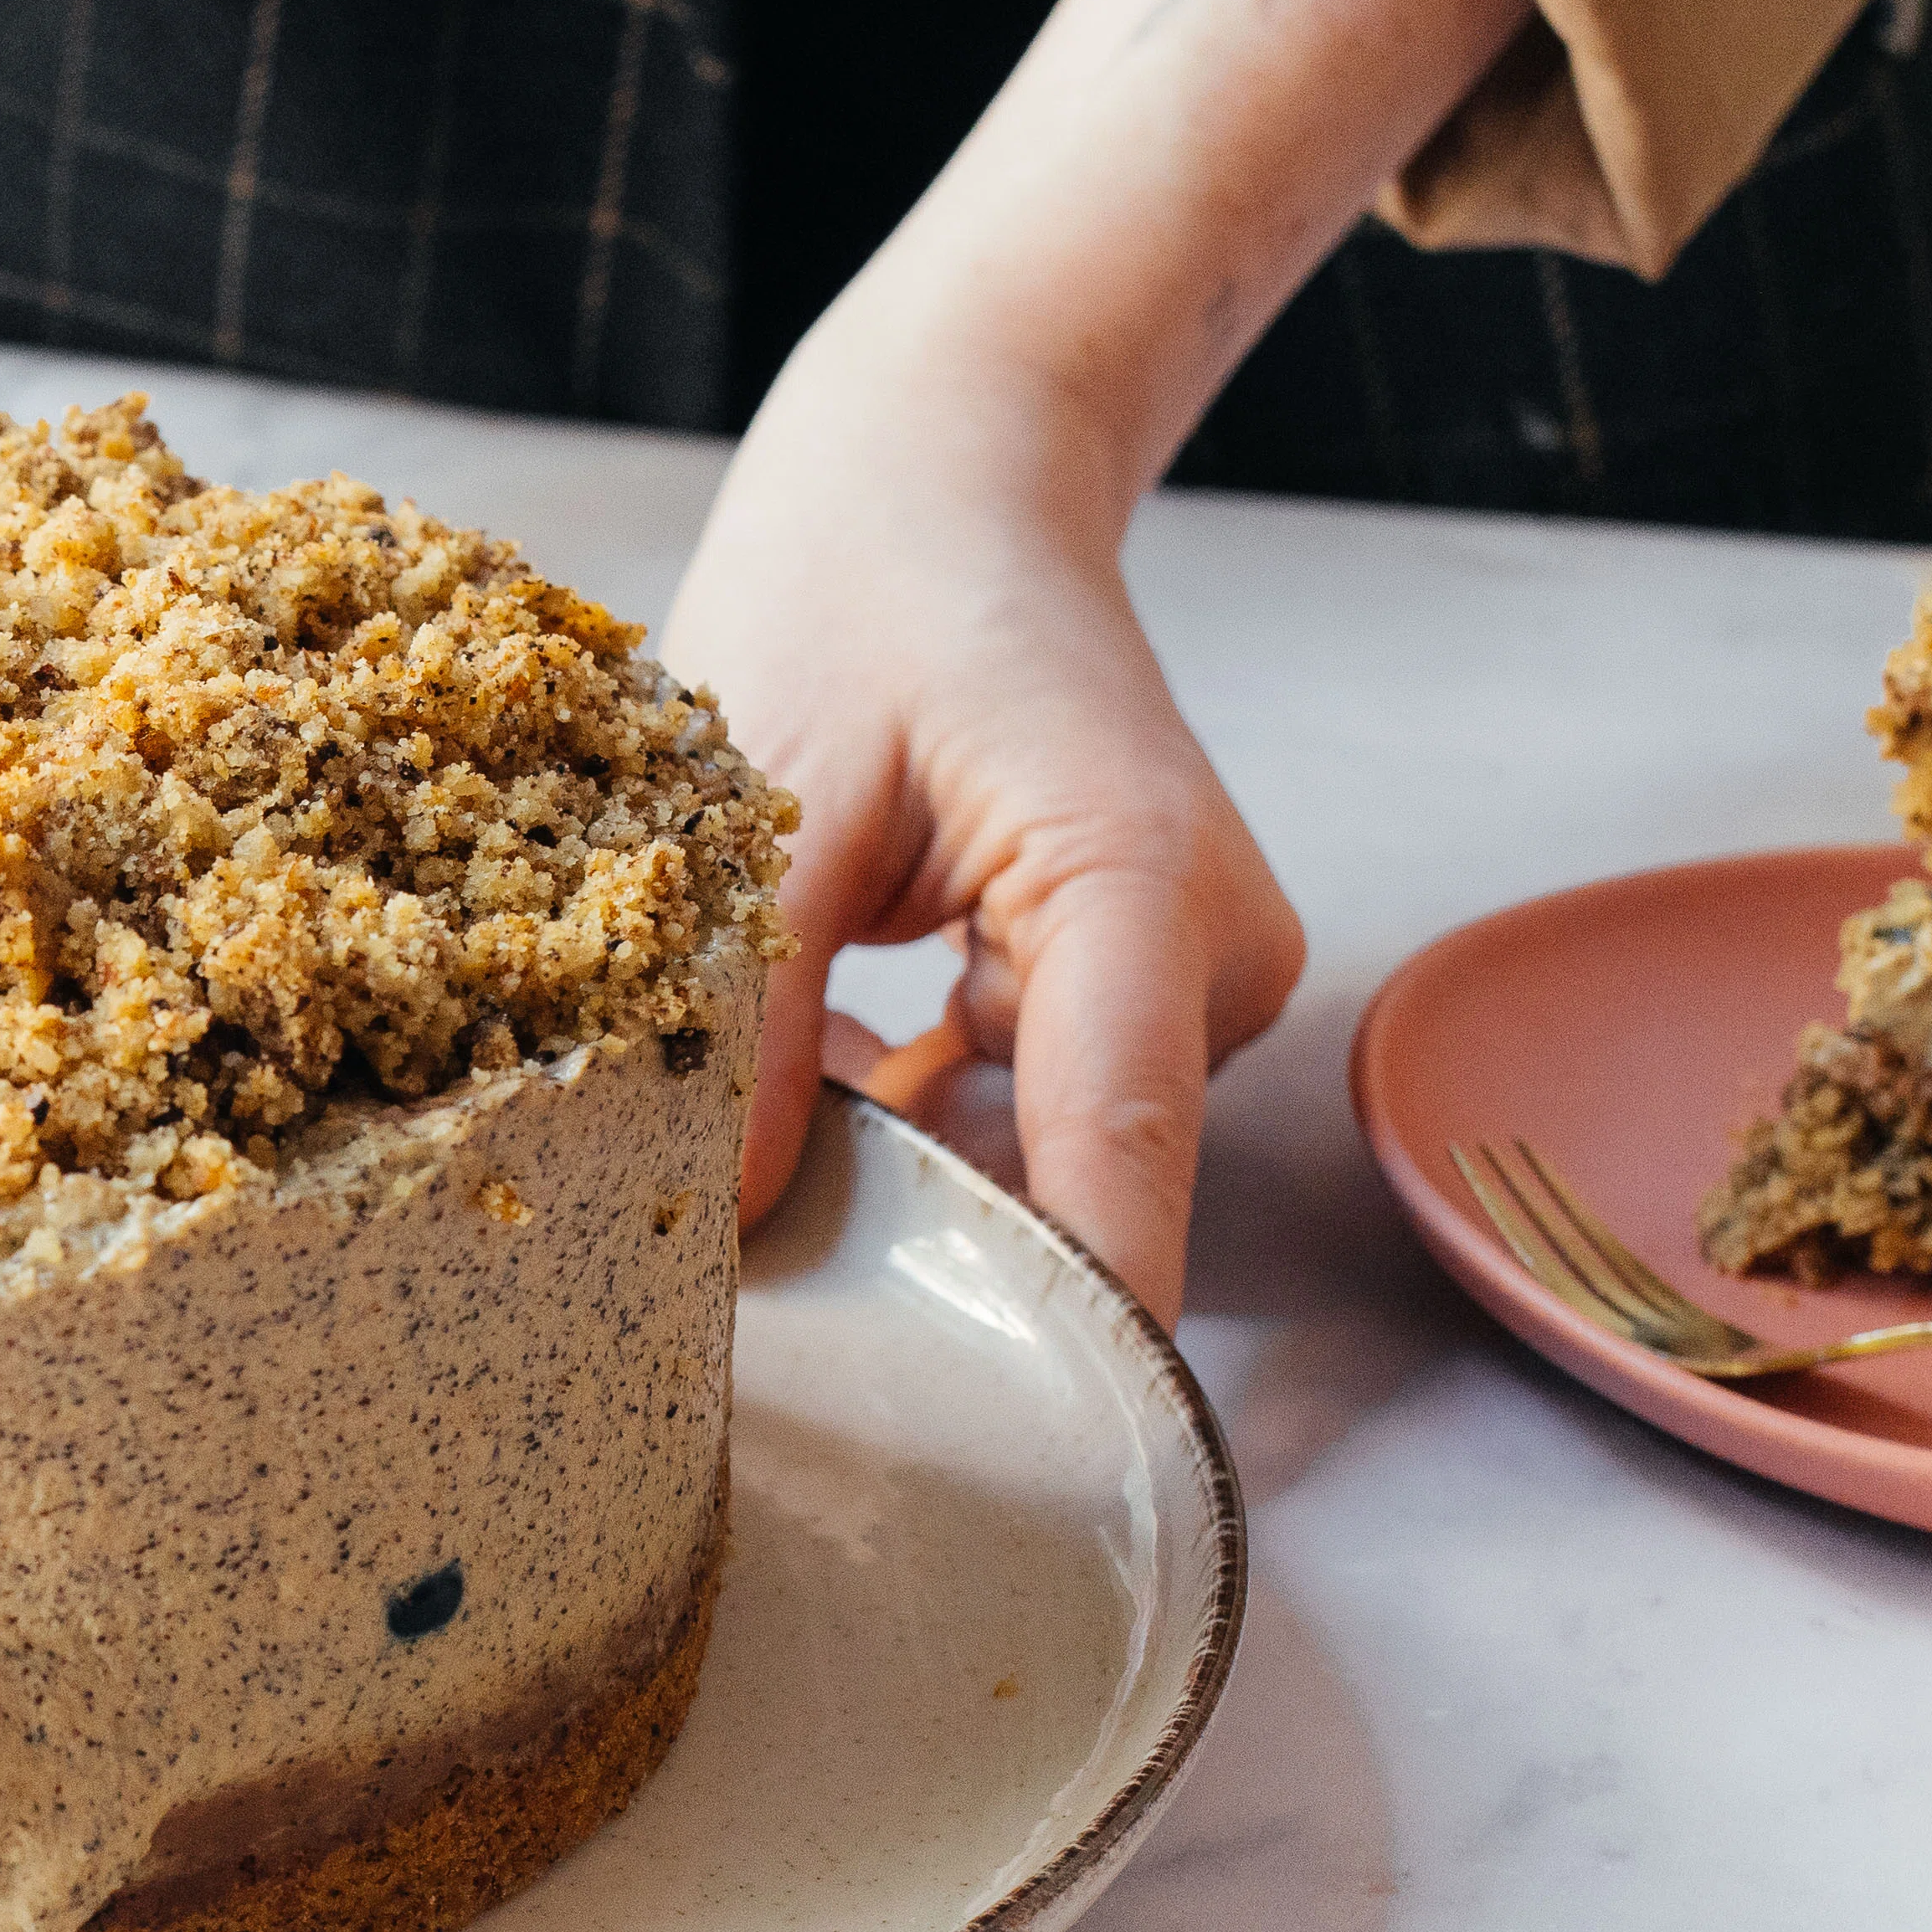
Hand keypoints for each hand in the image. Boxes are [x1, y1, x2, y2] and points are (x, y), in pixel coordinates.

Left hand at [664, 0, 1532, 1314]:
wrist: (951, 469)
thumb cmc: (862, 587)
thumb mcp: (764, 790)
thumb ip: (750, 1012)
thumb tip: (725, 1229)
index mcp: (1128, 883)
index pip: (1114, 1158)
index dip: (1052, 1323)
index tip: (981, 1462)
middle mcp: (1206, 951)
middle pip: (1076, 1181)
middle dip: (921, 1248)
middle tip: (738, 1308)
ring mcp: (1191, 976)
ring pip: (1042, 1153)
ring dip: (901, 1171)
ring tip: (750, 1160)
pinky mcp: (1142, 984)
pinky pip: (1031, 1106)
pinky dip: (920, 1119)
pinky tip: (811, 1091)